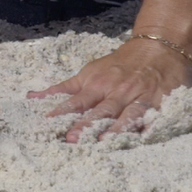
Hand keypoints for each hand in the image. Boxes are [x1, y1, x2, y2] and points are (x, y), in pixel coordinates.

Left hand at [30, 36, 191, 142]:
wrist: (157, 48)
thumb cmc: (118, 64)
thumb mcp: (90, 72)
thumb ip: (64, 88)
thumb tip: (32, 98)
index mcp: (98, 84)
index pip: (77, 101)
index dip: (63, 112)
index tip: (48, 124)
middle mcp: (117, 91)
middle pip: (100, 110)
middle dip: (86, 125)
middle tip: (72, 139)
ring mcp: (139, 98)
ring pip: (126, 115)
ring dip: (114, 129)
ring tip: (103, 143)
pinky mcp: (159, 104)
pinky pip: (153, 118)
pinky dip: (148, 128)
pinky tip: (143, 140)